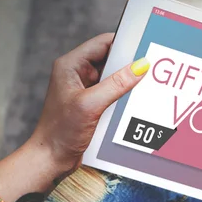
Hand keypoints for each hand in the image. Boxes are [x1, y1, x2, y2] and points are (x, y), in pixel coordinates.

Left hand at [30, 33, 149, 173]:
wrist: (52, 158)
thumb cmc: (61, 131)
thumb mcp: (91, 104)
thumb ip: (117, 84)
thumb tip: (139, 66)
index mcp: (70, 66)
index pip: (103, 43)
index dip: (124, 43)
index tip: (144, 49)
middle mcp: (77, 74)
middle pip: (110, 60)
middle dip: (129, 65)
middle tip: (150, 69)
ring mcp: (84, 90)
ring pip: (113, 78)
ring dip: (127, 82)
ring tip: (144, 86)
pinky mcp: (91, 104)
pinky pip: (113, 93)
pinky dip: (124, 96)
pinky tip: (134, 102)